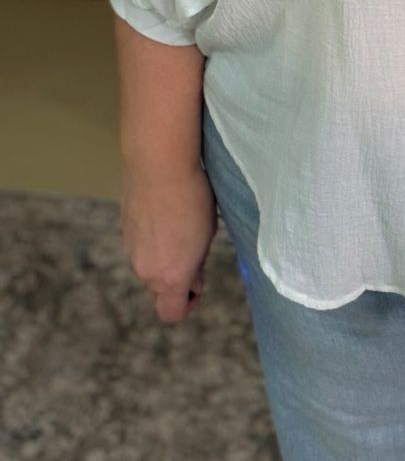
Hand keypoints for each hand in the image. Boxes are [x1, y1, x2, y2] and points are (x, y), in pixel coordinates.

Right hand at [120, 165, 218, 323]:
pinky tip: (164, 214)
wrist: (159, 164)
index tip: (197, 285)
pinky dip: (151, 239)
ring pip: (149, 265)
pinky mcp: (124, 231)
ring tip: (180, 225)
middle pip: (160, 287)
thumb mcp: (206, 236)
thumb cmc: (192, 198)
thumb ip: (196, 265)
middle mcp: (146, 270)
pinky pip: (140, 246)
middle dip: (176, 275)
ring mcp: (131, 250)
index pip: (171, 313)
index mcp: (170, 277)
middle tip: (194, 248)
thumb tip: (192, 279)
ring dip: (163, 256)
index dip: (187, 304)